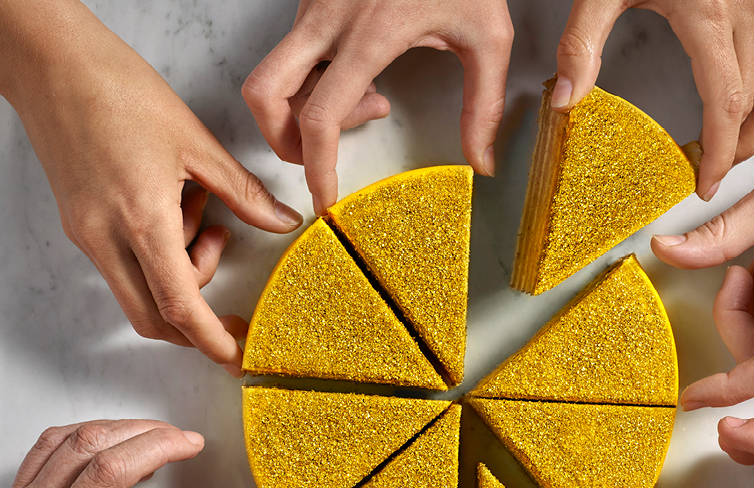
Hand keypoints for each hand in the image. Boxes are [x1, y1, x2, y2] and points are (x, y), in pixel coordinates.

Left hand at [0, 419, 226, 487]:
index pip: (110, 472)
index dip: (157, 447)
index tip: (189, 445)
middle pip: (89, 445)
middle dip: (143, 431)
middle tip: (179, 437)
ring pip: (61, 441)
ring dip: (110, 429)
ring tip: (146, 436)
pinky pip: (38, 455)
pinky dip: (77, 440)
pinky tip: (99, 449)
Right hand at [12, 18, 302, 373]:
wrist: (49, 63)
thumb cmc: (119, 91)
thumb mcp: (196, 142)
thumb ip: (243, 192)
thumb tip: (282, 222)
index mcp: (141, 220)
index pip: (180, 306)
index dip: (212, 341)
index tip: (238, 358)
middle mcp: (105, 238)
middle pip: (153, 318)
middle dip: (196, 326)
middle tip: (232, 313)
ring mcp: (86, 235)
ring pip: (138, 292)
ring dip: (180, 278)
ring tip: (202, 214)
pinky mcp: (78, 224)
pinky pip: (122, 265)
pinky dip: (157, 256)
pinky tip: (175, 208)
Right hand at [243, 0, 512, 213]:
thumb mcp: (488, 36)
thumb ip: (482, 105)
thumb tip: (481, 162)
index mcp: (369, 34)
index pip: (320, 118)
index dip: (316, 170)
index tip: (324, 201)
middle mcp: (328, 20)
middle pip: (265, 95)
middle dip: (282, 139)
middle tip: (321, 155)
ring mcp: (313, 7)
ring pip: (279, 76)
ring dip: (310, 107)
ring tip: (369, 101)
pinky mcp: (312, 0)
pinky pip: (292, 54)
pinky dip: (314, 81)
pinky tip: (361, 75)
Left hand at [553, 0, 753, 199]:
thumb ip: (582, 44)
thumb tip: (567, 101)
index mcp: (711, 20)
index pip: (727, 106)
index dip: (718, 154)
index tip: (703, 184)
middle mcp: (747, 16)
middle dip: (739, 148)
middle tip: (711, 175)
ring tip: (728, 150)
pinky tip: (737, 103)